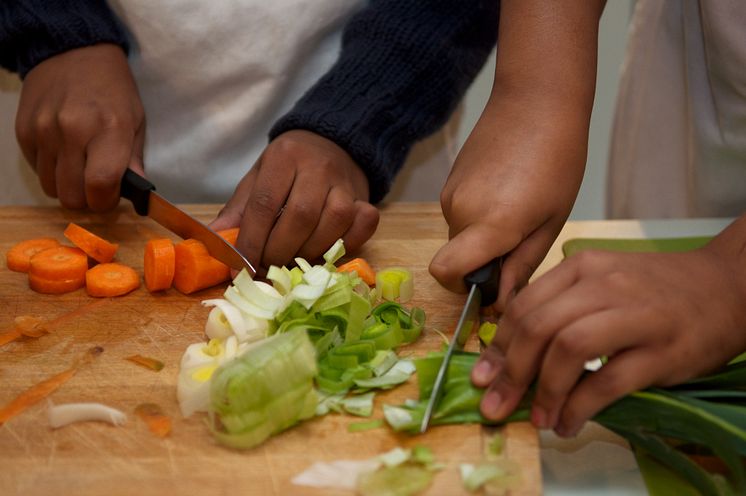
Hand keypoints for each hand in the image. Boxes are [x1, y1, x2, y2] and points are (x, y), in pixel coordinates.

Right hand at [15, 43, 144, 210]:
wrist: (73, 52)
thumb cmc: (113, 90)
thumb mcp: (135, 121)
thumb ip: (134, 160)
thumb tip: (137, 193)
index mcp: (108, 129)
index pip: (100, 185)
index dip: (105, 201)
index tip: (110, 197)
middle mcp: (72, 130)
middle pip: (72, 195)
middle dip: (87, 199)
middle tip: (96, 184)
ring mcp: (43, 131)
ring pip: (51, 188)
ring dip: (67, 186)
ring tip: (80, 166)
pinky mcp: (23, 131)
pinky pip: (36, 170)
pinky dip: (51, 170)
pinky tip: (63, 152)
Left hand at [210, 130, 378, 270]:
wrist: (332, 141)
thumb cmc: (289, 166)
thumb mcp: (258, 177)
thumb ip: (239, 209)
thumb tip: (215, 239)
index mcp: (283, 157)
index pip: (264, 205)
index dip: (250, 242)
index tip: (239, 269)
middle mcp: (317, 167)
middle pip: (300, 217)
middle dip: (278, 252)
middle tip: (265, 269)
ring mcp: (345, 183)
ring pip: (333, 223)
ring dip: (309, 252)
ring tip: (292, 261)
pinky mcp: (365, 197)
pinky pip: (363, 223)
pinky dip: (347, 242)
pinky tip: (327, 248)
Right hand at [429, 95, 586, 311]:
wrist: (536, 101)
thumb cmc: (558, 160)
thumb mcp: (551, 221)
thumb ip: (522, 264)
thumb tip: (501, 300)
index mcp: (490, 225)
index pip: (446, 272)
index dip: (462, 287)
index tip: (491, 282)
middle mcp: (459, 211)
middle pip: (456, 257)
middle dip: (481, 260)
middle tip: (521, 239)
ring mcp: (450, 194)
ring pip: (458, 235)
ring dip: (481, 236)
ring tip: (518, 208)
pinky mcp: (450, 180)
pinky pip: (459, 213)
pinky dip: (478, 215)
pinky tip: (507, 191)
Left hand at [471, 224, 745, 436]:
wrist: (725, 287)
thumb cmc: (655, 290)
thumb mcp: (602, 281)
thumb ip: (560, 306)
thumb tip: (511, 352)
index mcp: (581, 267)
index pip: (524, 305)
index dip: (498, 345)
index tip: (484, 374)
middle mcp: (603, 284)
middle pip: (539, 326)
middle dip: (511, 372)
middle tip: (496, 404)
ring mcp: (634, 315)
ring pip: (568, 349)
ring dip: (544, 391)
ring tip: (537, 418)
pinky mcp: (661, 350)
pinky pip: (608, 381)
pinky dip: (580, 407)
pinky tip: (568, 422)